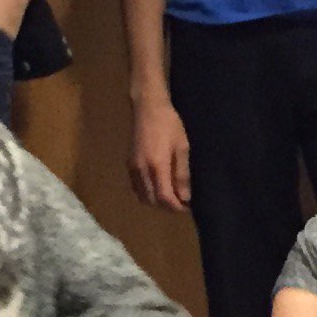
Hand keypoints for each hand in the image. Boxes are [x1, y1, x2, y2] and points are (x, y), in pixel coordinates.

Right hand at [129, 95, 192, 211]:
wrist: (148, 108)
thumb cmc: (170, 125)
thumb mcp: (182, 148)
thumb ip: (182, 174)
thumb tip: (185, 197)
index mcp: (157, 166)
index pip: (164, 198)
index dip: (176, 207)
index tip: (187, 207)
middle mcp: (141, 171)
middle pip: (152, 201)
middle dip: (167, 206)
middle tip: (181, 202)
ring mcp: (133, 168)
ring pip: (143, 196)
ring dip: (157, 201)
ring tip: (171, 195)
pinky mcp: (129, 164)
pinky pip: (136, 188)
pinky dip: (147, 193)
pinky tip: (157, 187)